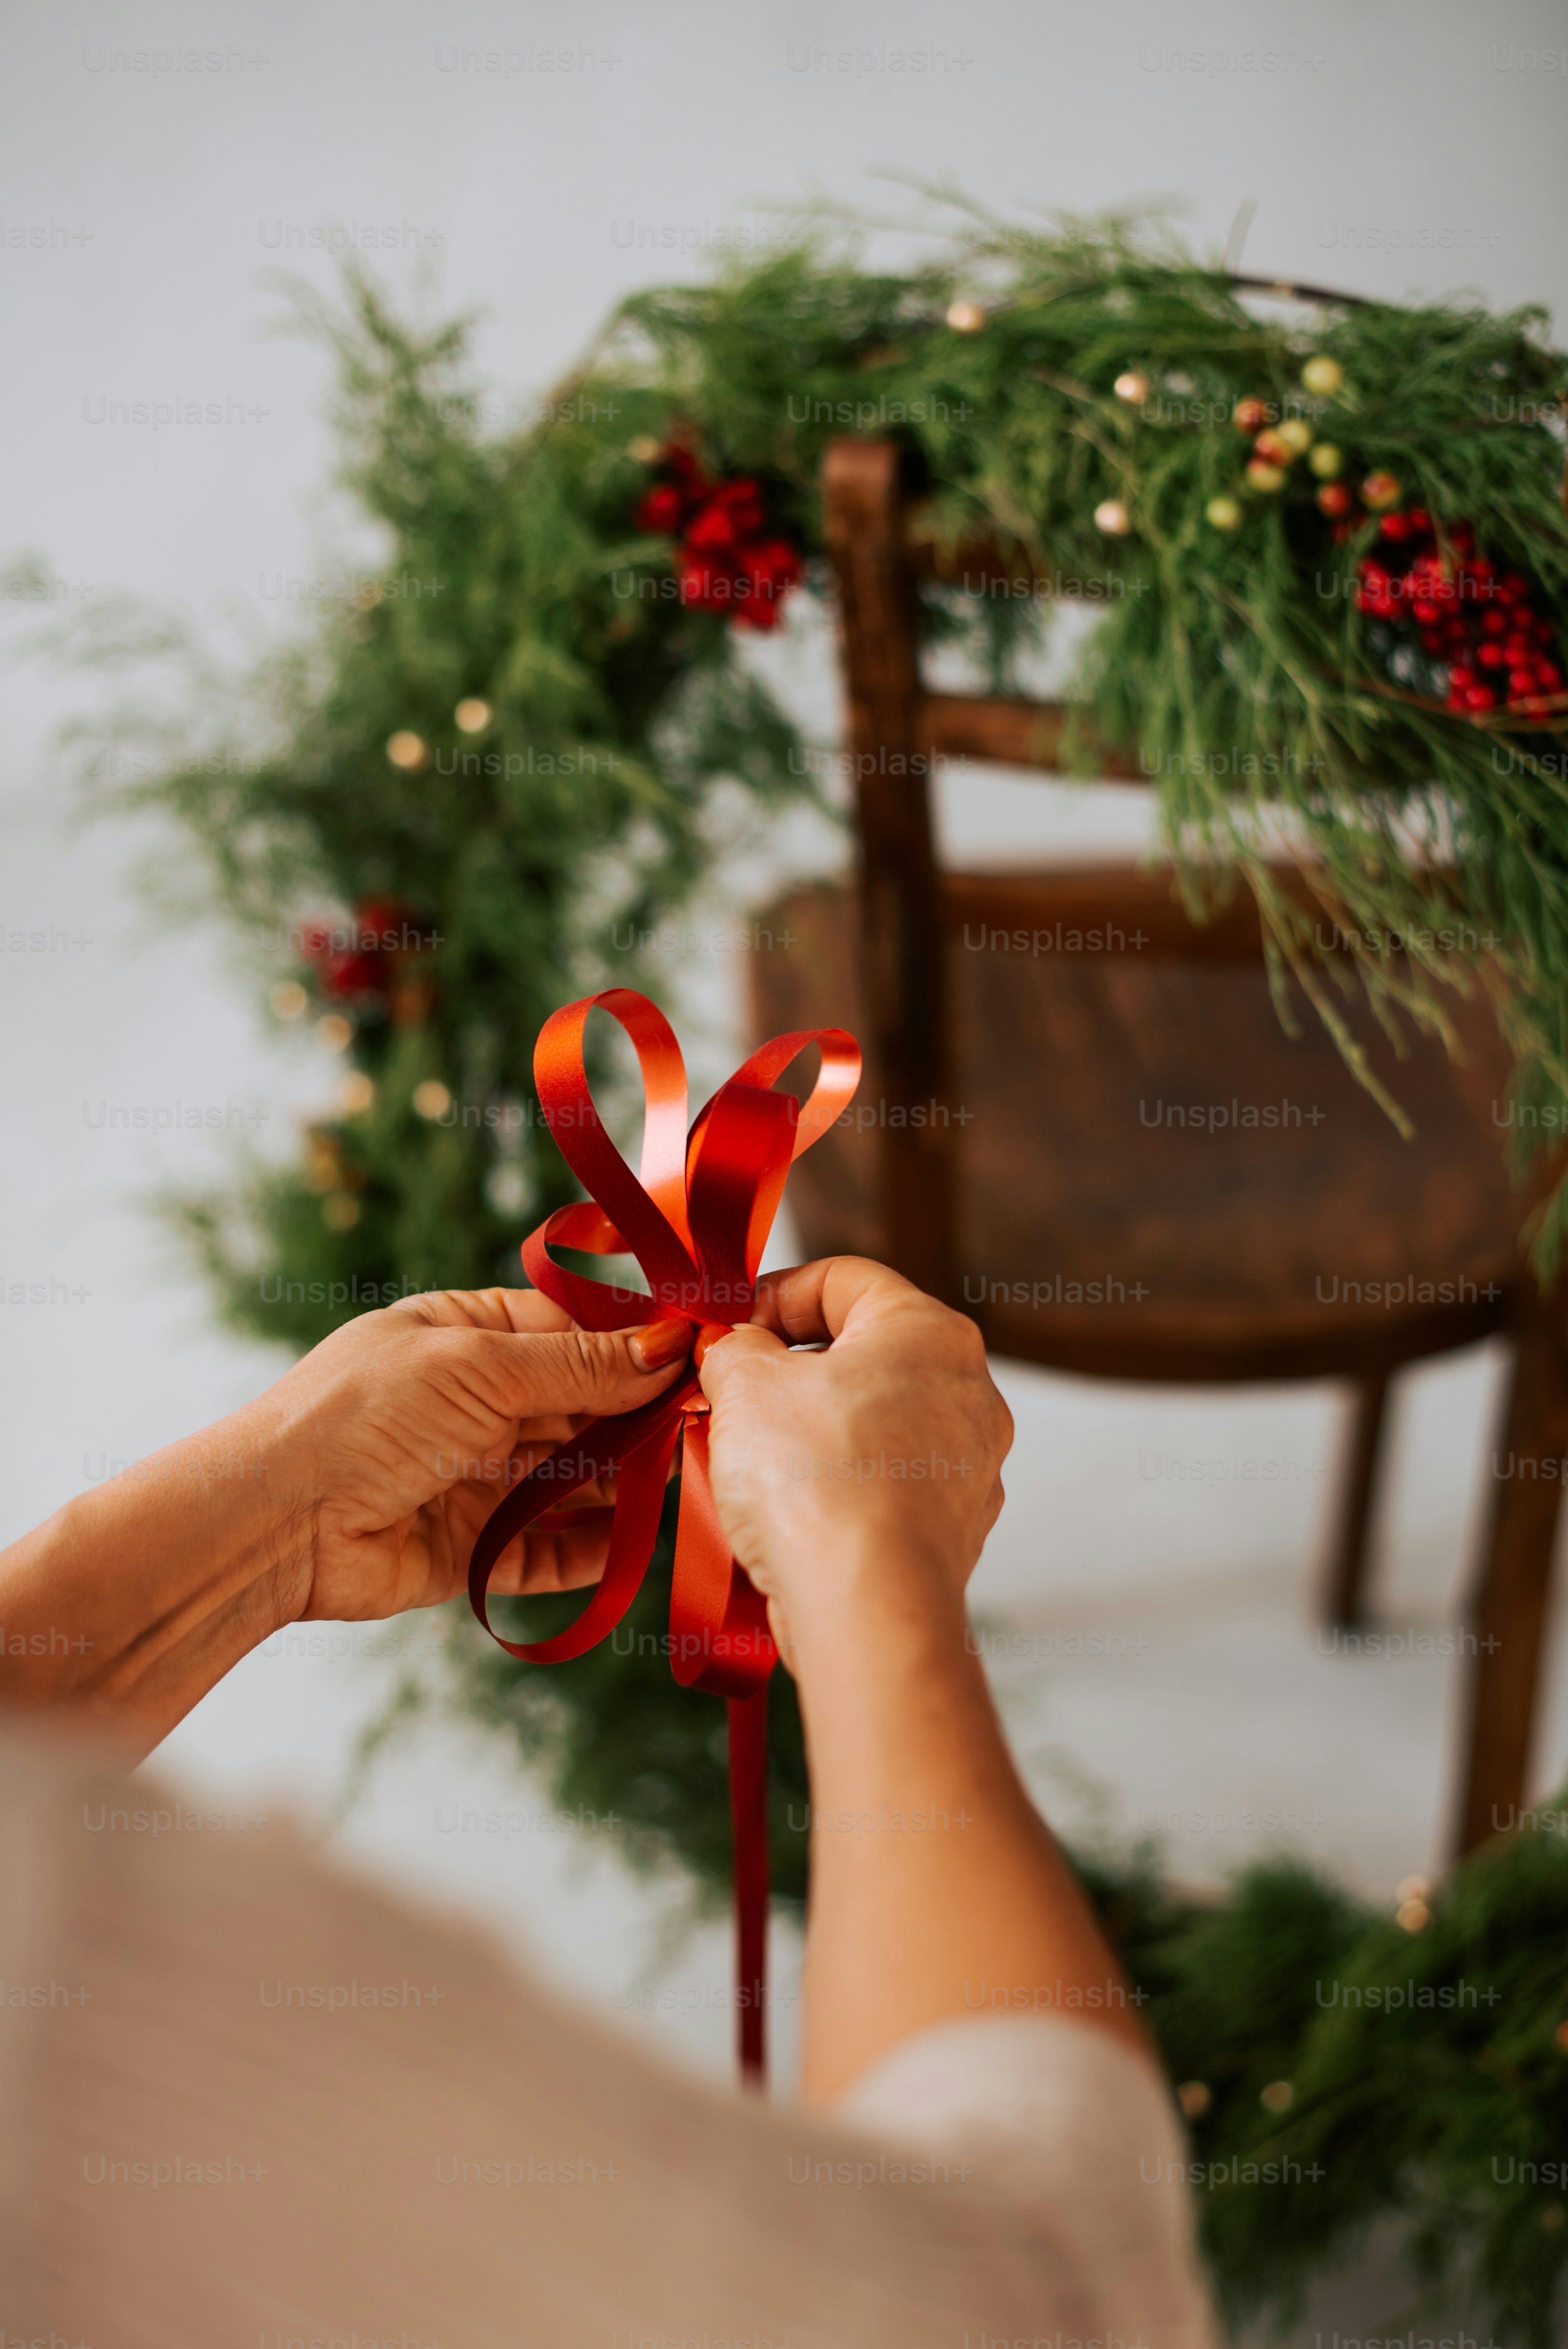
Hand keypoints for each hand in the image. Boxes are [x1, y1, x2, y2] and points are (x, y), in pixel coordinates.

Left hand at [265, 1288, 694, 1623]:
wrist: (274, 1522)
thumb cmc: (359, 1416)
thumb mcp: (476, 1366)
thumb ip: (576, 1364)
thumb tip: (665, 1345)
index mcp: (466, 1336)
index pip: (571, 1332)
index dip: (632, 1345)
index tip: (697, 1358)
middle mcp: (474, 1404)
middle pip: (581, 1407)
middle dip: (638, 1417)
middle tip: (701, 1426)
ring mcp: (475, 1478)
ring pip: (572, 1480)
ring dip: (624, 1483)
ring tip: (677, 1481)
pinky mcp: (472, 1549)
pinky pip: (547, 1550)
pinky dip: (592, 1552)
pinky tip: (635, 1547)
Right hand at [695, 1259, 1011, 1659]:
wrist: (864, 1606)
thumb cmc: (816, 1482)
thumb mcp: (744, 1381)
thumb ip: (734, 1346)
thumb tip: (734, 1348)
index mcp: (929, 1331)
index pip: (844, 1277)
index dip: (772, 1293)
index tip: (726, 1327)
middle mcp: (968, 1390)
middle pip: (860, 1353)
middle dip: (786, 1370)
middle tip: (727, 1394)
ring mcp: (969, 1464)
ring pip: (871, 1422)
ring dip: (806, 1431)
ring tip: (746, 1457)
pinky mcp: (954, 1527)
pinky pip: (883, 1484)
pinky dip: (835, 1487)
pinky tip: (787, 1512)